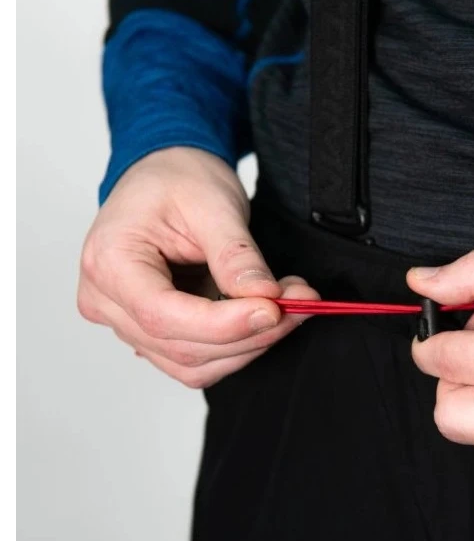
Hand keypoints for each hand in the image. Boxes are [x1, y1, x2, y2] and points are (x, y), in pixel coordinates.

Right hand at [78, 147, 318, 387]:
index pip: (163, 315)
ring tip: (289, 306)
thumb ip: (235, 255)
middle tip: (299, 304)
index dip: (223, 324)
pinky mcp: (154, 334)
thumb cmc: (178, 180)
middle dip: (250, 333)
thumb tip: (264, 296)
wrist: (167, 176)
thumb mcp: (212, 204)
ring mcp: (127, 323)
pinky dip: (239, 345)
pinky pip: (198, 360)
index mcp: (108, 262)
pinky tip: (266, 317)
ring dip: (250, 344)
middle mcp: (107, 301)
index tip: (274, 310)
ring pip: (194, 365)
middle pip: (182, 347)